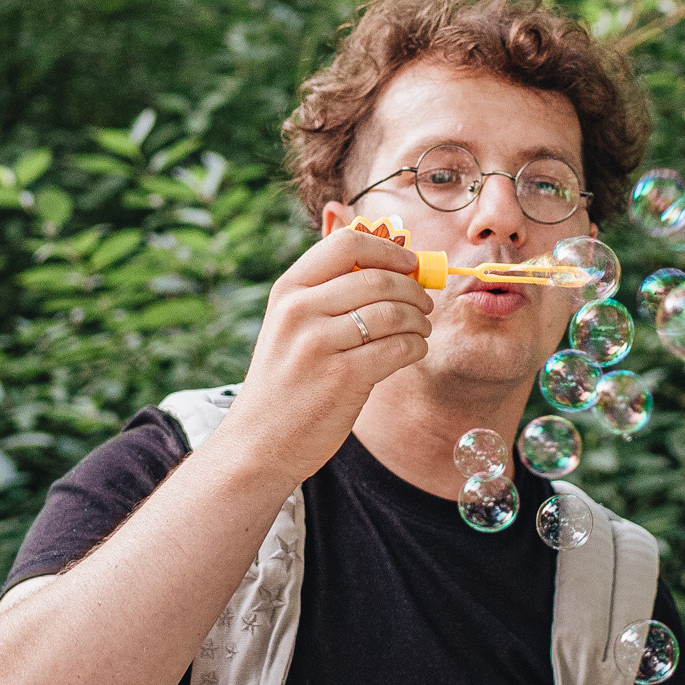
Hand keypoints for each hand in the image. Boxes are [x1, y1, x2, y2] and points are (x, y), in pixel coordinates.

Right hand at [225, 228, 434, 478]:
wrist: (260, 441)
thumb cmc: (288, 380)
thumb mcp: (292, 327)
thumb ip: (330, 294)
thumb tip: (396, 266)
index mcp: (288, 290)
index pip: (346, 243)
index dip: (388, 249)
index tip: (410, 264)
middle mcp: (298, 311)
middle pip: (378, 278)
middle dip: (414, 290)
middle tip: (424, 304)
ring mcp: (318, 343)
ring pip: (394, 313)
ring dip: (419, 320)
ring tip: (420, 330)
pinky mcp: (342, 377)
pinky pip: (399, 348)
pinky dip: (416, 346)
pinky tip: (412, 351)